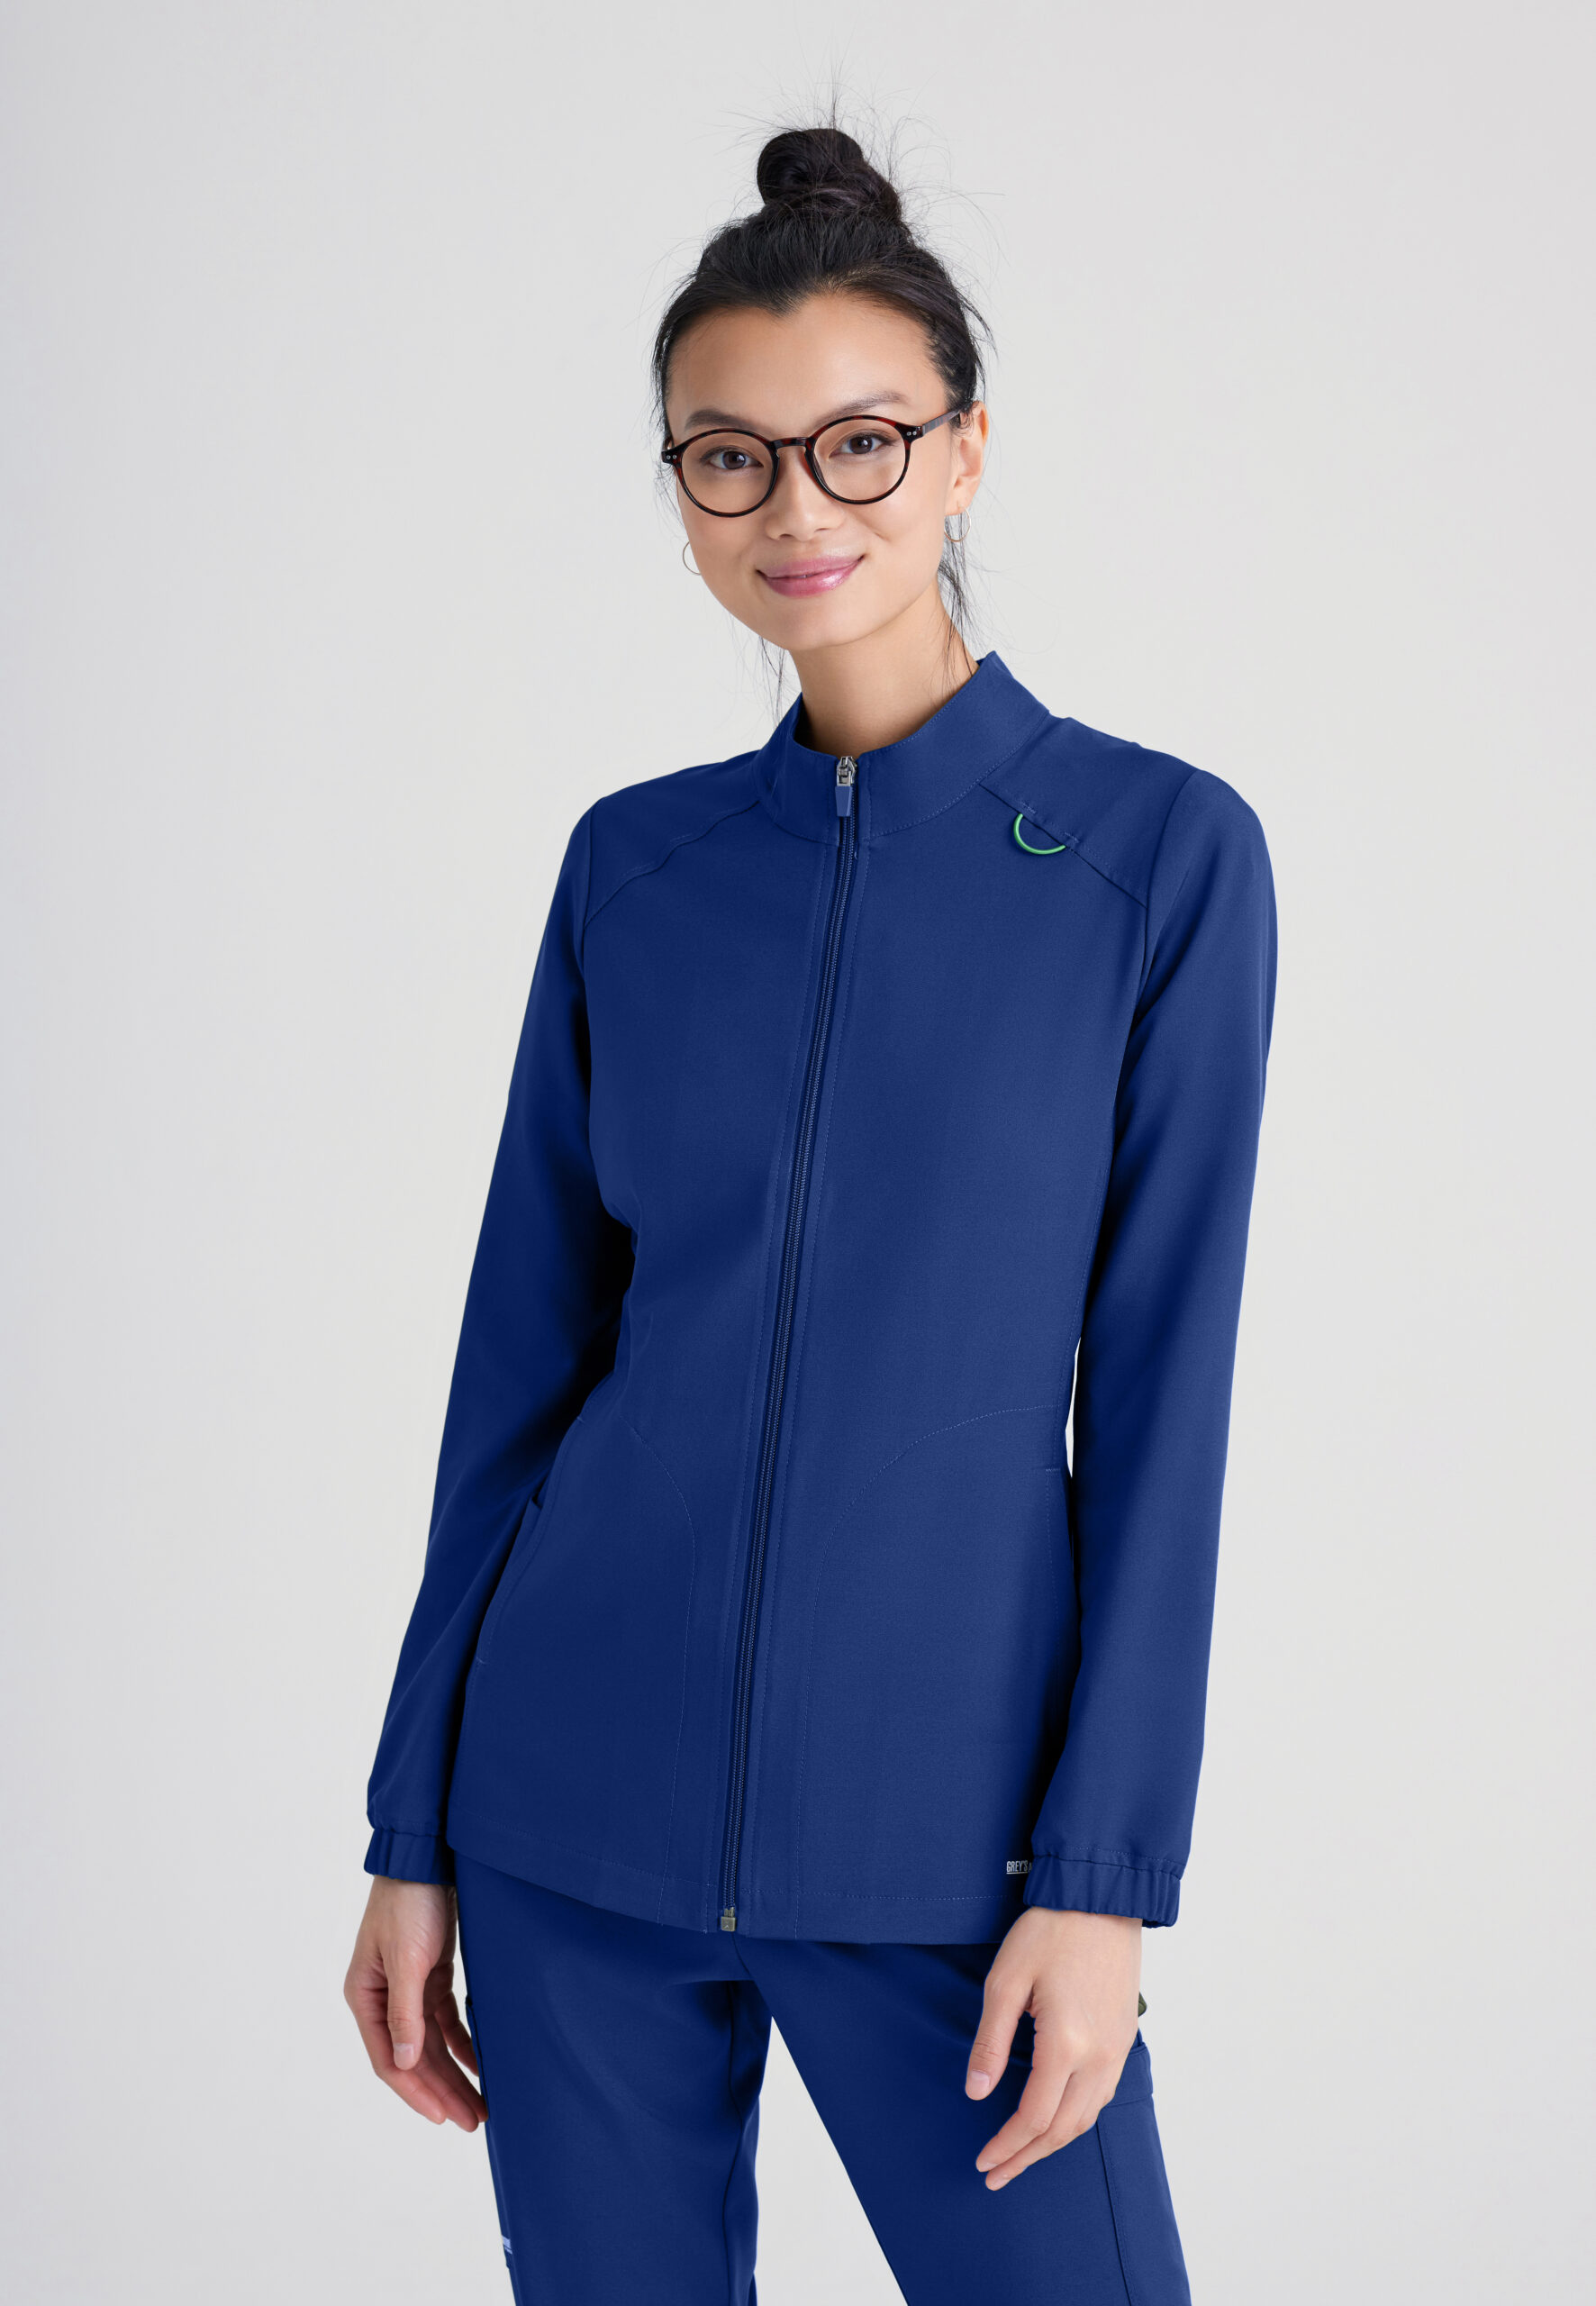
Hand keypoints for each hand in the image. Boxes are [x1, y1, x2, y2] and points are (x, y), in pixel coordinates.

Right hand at [344, 1877, 486, 2129]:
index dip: (417, 2092)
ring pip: (432, 2044)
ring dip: (454, 2073)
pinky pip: (445, 2020)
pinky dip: (462, 2042)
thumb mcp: (406, 1959)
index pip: (391, 2060)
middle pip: (415, 2058)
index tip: (444, 2117)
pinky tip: (480, 2063)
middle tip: (473, 2120)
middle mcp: (383, 1998)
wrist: (427, 1855)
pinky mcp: (430, 1974)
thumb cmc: (409, 1902)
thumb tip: (407, 2064)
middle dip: (442, 2090)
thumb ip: (404, 2013)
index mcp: (365, 1997)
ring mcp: (407, 1987)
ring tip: (479, 2104)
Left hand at [966, 1907, 1141, 2188]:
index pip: (1034, 2118)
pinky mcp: (1125, 2037)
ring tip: (1023, 2155)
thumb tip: (977, 2093)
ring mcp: (1117, 2049)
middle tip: (997, 2174)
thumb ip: (991, 2041)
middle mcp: (1099, 2057)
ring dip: (1054, 2143)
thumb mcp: (1005, 1981)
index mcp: (1067, 2045)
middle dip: (1028, 2157)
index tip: (983, 2161)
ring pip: (1087, 2118)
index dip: (1007, 2146)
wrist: (1101, 1899)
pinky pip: (1103, 2096)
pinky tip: (1057, 2118)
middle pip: (1063, 2129)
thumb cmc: (1050, 1932)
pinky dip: (1077, 2118)